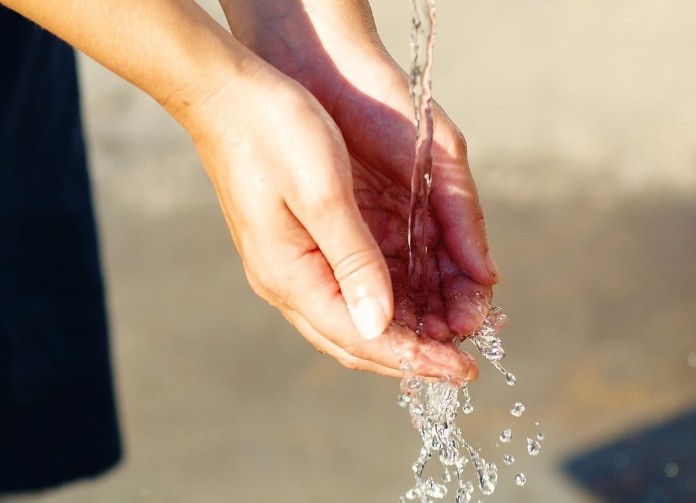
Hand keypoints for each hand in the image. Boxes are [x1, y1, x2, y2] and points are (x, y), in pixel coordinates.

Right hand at [219, 0, 499, 344]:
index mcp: (291, 275)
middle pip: (356, 340)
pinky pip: (346, 291)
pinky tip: (416, 300)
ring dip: (402, 332)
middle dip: (412, 356)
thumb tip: (379, 325)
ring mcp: (289, 265)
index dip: (415, 358)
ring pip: (353, 319)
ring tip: (448, 335)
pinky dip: (386, 303)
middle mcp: (286, 281)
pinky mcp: (298, 246)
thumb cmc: (274, 131)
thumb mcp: (324, 193)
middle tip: (461, 365)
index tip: (462, 371)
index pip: (362, 338)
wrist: (226, 93)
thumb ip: (354, 261)